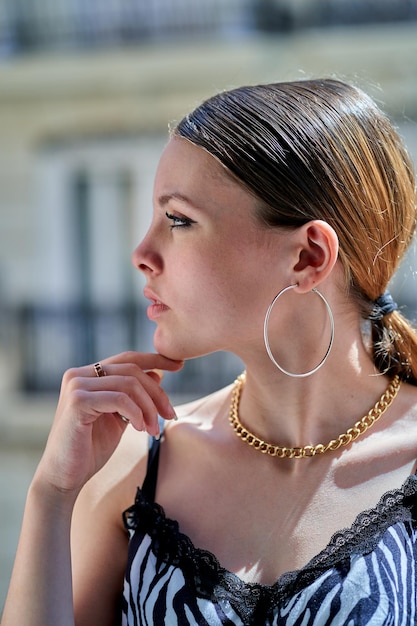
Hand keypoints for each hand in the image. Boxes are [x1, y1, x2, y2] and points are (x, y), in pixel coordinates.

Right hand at [34, 352, 182, 496]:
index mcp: (87, 374)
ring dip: (149, 408)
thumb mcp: (119, 417)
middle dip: (157, 393)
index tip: (180, 365)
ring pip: (129, 384)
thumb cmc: (90, 449)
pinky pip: (120, 399)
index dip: (156, 359)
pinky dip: (136, 413)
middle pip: (132, 370)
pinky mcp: (77, 401)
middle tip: (169, 415)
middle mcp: (78, 374)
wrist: (64, 477)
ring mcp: (76, 385)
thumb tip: (157, 374)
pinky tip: (139, 428)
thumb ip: (133, 396)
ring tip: (153, 430)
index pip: (127, 358)